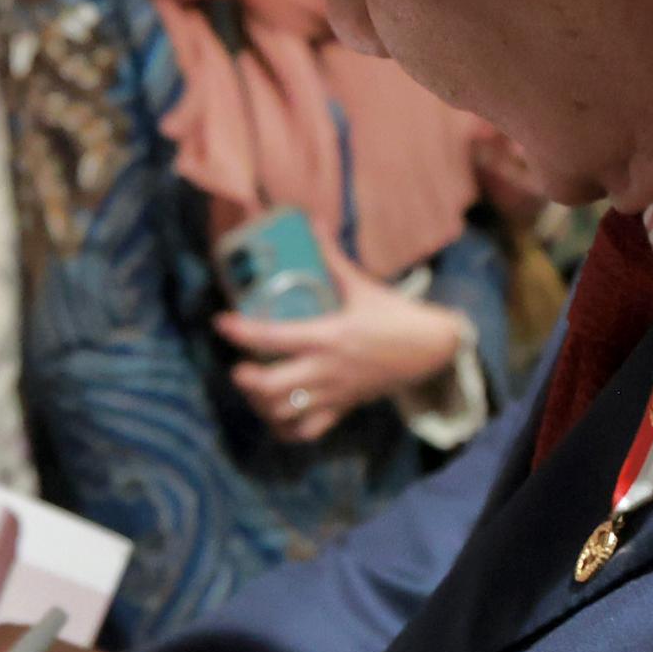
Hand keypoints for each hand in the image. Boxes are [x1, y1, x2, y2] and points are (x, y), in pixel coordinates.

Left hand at [217, 255, 473, 445]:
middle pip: (272, 388)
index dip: (241, 332)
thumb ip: (331, 256)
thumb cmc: (394, 315)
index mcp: (328, 337)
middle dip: (247, 381)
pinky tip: (274, 414)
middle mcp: (326, 370)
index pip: (273, 338)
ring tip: (254, 388)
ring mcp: (333, 394)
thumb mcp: (361, 285)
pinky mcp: (343, 409)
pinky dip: (285, 427)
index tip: (222, 322)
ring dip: (261, 404)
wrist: (431, 350)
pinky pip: (307, 431)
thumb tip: (312, 220)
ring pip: (285, 414)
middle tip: (238, 367)